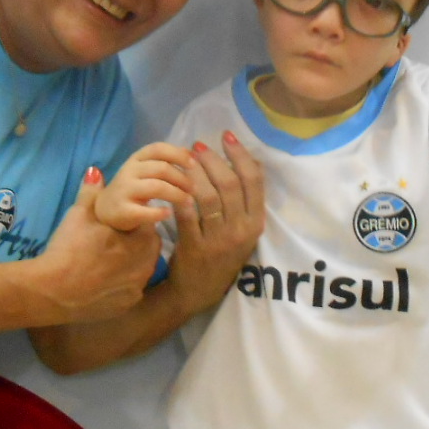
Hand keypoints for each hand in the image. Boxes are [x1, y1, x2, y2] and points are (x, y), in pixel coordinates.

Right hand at [31, 167, 162, 322]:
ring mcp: (139, 287)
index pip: (149, 223)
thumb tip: (96, 171)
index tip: (115, 226)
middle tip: (109, 243)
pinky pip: (131, 289)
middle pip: (148, 247)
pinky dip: (121, 284)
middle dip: (135, 244)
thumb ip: (92, 192)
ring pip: (141, 269)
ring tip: (104, 262)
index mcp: (142, 237)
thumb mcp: (79, 214)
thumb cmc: (69, 248)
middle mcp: (147, 263)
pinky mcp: (129, 305)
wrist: (52, 290)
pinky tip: (103, 281)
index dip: (132, 223)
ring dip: (130, 264)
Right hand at [94, 143, 194, 230]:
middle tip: (194, 189)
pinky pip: (145, 211)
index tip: (194, 164)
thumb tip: (191, 152)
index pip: (158, 148)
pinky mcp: (123, 211)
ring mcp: (124, 190)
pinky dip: (159, 212)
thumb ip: (164, 161)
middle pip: (161, 168)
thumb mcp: (146, 171)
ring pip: (156, 187)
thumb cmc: (132, 189)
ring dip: (176, 194)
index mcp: (136, 158)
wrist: (105, 212)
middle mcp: (129, 171)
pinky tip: (169, 213)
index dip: (178, 154)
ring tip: (188, 202)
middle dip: (182, 178)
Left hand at [167, 130, 264, 313]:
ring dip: (195, 173)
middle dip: (214, 159)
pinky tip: (173, 182)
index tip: (227, 136)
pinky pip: (187, 214)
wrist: (197, 292)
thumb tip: (248, 159)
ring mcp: (219, 241)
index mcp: (256, 223)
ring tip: (184, 159)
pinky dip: (180, 195)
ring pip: (209, 196)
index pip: (254, 181)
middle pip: (230, 184)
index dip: (241, 154)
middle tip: (198, 146)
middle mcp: (241, 231)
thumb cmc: (220, 255)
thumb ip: (245, 201)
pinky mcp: (195, 248)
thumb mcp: (242, 230)